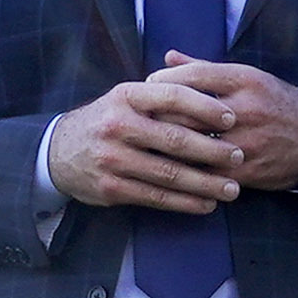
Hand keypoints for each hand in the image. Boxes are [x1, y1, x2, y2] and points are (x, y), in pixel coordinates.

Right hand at [47, 59, 297, 212]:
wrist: (58, 151)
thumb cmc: (107, 121)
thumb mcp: (126, 99)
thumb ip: (163, 96)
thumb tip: (214, 94)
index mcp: (126, 96)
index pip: (173, 97)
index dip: (206, 107)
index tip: (232, 118)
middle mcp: (118, 125)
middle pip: (175, 139)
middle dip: (213, 150)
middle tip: (239, 157)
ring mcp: (113, 158)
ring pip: (169, 174)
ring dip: (205, 184)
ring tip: (232, 188)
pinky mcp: (112, 188)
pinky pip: (156, 197)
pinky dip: (185, 203)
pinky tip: (206, 204)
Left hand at [151, 58, 297, 193]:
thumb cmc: (273, 102)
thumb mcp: (247, 77)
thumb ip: (205, 68)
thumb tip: (168, 56)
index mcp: (244, 81)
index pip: (194, 76)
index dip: (165, 80)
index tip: (148, 84)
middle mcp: (245, 109)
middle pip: (187, 112)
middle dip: (158, 114)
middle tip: (139, 116)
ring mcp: (246, 142)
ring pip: (193, 145)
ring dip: (165, 146)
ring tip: (146, 141)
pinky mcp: (246, 171)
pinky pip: (206, 172)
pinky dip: (185, 170)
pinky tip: (168, 167)